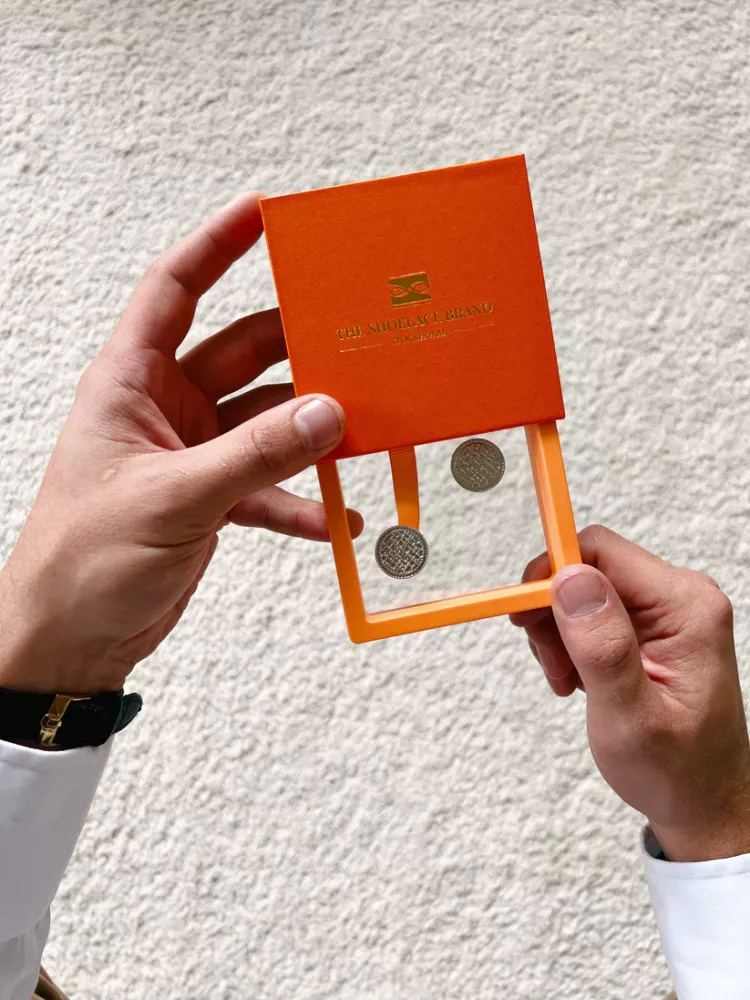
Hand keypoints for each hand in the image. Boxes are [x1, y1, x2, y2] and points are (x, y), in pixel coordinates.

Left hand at [0, 192, 360, 695]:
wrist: (71, 640)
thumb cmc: (80, 561)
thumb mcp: (172, 498)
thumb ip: (254, 456)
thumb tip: (326, 414)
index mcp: (131, 383)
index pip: (175, 290)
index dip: (218, 245)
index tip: (265, 212)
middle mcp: (164, 408)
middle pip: (243, 353)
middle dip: (297, 347)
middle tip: (352, 336)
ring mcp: (193, 454)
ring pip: (266, 420)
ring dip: (308, 430)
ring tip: (359, 432)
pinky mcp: (212, 499)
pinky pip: (269, 486)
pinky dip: (300, 500)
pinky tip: (335, 518)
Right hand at [512, 526, 749, 861]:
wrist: (702, 804)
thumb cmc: (677, 771)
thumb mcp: (629, 715)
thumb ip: (602, 646)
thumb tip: (570, 580)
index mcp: (686, 607)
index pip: (601, 551)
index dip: (552, 573)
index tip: (524, 614)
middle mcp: (680, 597)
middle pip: (587, 569)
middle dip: (554, 614)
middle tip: (553, 667)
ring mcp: (666, 611)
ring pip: (582, 591)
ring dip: (559, 634)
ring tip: (569, 682)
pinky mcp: (650, 626)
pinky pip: (591, 612)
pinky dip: (571, 644)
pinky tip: (580, 679)